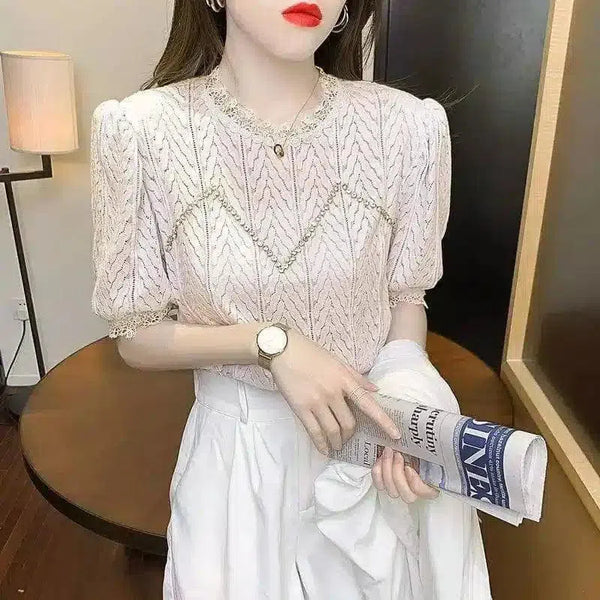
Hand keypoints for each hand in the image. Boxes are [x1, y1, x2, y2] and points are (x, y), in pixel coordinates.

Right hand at [269, 329, 400, 454]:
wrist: (284, 350)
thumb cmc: (312, 353)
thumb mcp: (338, 361)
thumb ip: (357, 377)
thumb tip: (376, 390)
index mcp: (345, 379)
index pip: (369, 404)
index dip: (384, 422)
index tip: (395, 435)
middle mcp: (333, 392)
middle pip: (349, 423)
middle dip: (350, 435)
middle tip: (348, 439)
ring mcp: (317, 401)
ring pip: (333, 431)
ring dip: (337, 442)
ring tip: (337, 446)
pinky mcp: (301, 408)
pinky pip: (314, 432)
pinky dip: (321, 444)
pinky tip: (324, 449)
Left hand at [371, 447, 438, 501]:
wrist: (394, 437)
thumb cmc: (410, 441)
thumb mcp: (423, 444)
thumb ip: (427, 451)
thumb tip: (436, 451)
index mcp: (430, 479)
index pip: (428, 493)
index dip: (416, 484)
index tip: (408, 468)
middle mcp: (414, 487)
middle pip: (408, 495)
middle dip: (398, 474)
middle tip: (397, 455)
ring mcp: (399, 487)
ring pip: (393, 492)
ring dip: (388, 470)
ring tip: (388, 452)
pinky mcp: (385, 483)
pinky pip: (380, 485)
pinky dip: (378, 473)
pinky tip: (379, 460)